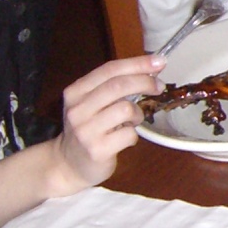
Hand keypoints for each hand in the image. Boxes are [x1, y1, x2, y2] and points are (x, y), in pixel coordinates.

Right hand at [51, 54, 163, 193]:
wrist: (67, 165)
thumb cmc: (87, 129)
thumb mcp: (91, 104)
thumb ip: (114, 86)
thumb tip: (151, 68)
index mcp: (75, 92)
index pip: (109, 69)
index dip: (137, 64)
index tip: (159, 61)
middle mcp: (77, 109)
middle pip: (118, 86)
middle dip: (144, 82)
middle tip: (159, 86)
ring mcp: (86, 131)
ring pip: (126, 109)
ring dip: (137, 114)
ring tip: (132, 121)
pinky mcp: (97, 150)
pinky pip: (128, 135)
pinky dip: (133, 135)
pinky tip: (124, 138)